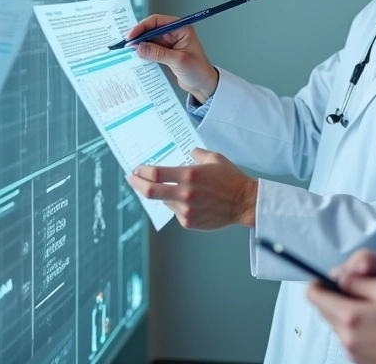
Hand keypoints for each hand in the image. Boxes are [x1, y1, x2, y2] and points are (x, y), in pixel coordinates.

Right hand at [126, 14, 218, 103]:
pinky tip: (137, 57)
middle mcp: (174, 33)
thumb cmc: (198, 71)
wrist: (203, 85)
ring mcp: (169, 43)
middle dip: (139, 36)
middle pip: (151, 29)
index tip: (132, 36)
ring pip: (149, 39)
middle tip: (127, 45)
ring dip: (140, 45)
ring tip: (129, 51)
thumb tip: (140, 47)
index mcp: (181, 29)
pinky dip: (144, 52)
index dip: (142, 27)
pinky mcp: (165, 52)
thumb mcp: (178, 61)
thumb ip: (159, 53)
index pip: (157, 21)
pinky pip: (151, 49)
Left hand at [126, 148, 256, 229]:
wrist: (244, 203)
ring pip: (164, 201)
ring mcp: (186, 210)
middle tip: (131, 179)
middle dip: (136, 184)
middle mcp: (185, 193)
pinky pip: (175, 212)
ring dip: (164, 195)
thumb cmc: (232, 180)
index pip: (156, 173)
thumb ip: (198, 154)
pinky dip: (177, 205)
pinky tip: (190, 202)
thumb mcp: (215, 159)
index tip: (137, 169)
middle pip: (150, 191)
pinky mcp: (189, 222)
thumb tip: (188, 152)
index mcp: (190, 175)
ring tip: (177, 190)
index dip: (142, 171)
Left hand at [307, 277, 375, 363]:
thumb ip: (359, 280)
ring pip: (338, 325)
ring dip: (348, 314)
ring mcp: (352, 352)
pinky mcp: (361, 361)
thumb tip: (341, 279)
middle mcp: (346, 337)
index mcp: (350, 316)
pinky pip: (350, 339)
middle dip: (336, 298)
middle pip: (325, 311)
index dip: (319, 283)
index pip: (315, 296)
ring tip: (373, 310)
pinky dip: (357, 329)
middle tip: (357, 291)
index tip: (328, 279)